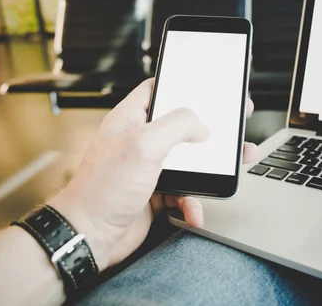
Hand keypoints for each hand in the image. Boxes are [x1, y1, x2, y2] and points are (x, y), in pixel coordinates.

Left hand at [49, 79, 257, 270]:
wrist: (90, 237)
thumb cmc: (102, 190)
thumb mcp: (143, 145)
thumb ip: (176, 126)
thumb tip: (200, 125)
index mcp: (131, 120)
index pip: (158, 90)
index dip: (182, 86)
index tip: (206, 87)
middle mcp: (139, 141)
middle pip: (181, 127)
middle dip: (208, 131)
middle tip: (232, 126)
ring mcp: (147, 168)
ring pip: (188, 162)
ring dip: (209, 170)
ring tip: (231, 169)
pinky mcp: (155, 194)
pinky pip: (183, 193)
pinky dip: (192, 202)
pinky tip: (193, 210)